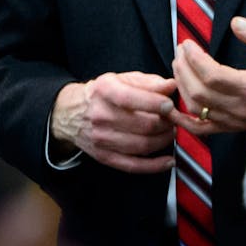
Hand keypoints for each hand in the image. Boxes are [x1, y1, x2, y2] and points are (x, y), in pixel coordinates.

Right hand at [50, 71, 176, 173]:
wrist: (71, 113)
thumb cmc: (101, 94)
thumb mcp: (121, 79)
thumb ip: (149, 82)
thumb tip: (171, 86)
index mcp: (106, 91)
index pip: (132, 99)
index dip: (156, 103)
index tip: (170, 105)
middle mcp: (101, 115)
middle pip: (144, 125)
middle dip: (166, 124)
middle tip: (174, 120)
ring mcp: (102, 139)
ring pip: (142, 145)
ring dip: (164, 141)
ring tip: (170, 132)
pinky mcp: (105, 156)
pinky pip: (133, 165)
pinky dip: (154, 166)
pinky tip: (168, 161)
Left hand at [169, 16, 245, 133]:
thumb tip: (236, 23)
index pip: (213, 76)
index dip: (194, 59)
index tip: (187, 44)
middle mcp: (242, 110)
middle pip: (200, 92)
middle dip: (184, 69)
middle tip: (180, 51)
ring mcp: (235, 122)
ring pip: (196, 109)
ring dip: (181, 85)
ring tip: (179, 65)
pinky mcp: (231, 129)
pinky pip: (200, 130)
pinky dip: (180, 120)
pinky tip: (170, 106)